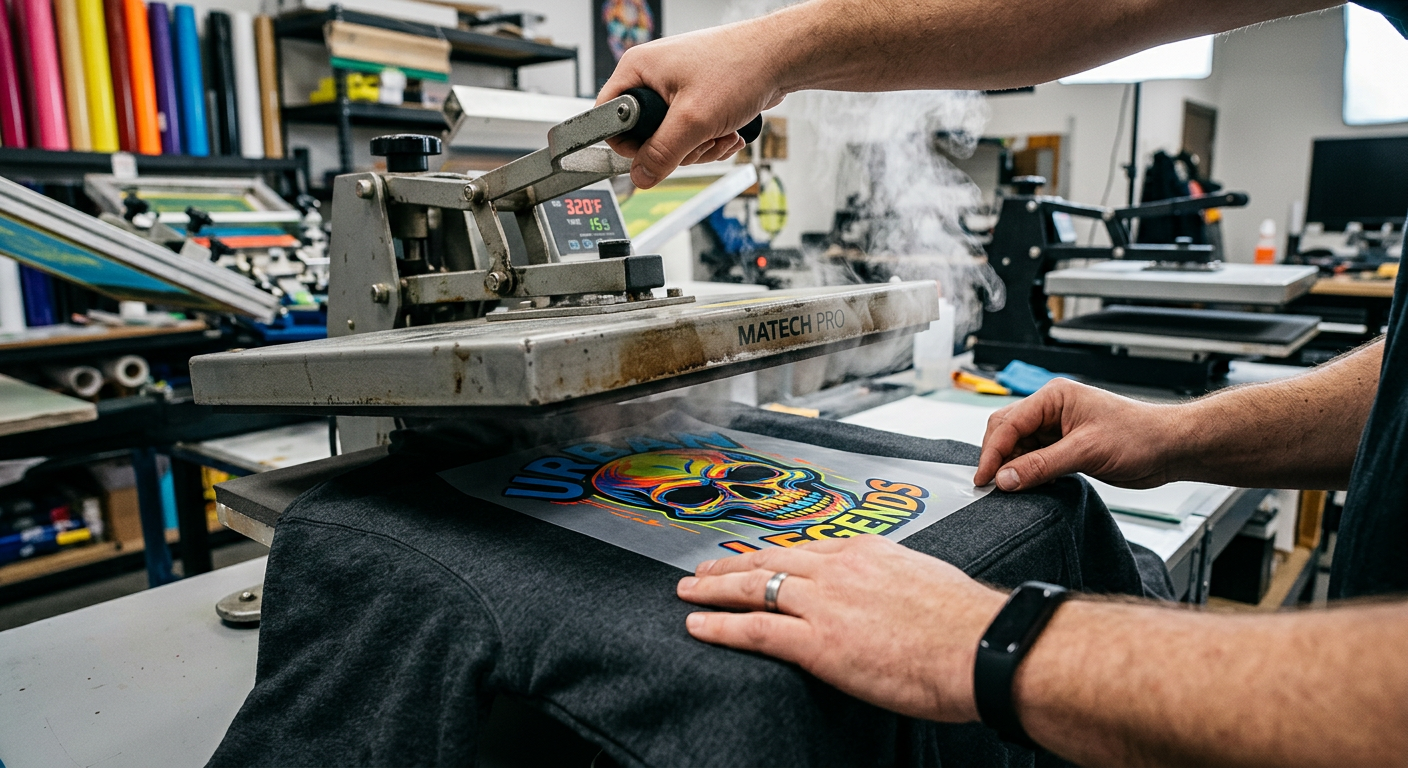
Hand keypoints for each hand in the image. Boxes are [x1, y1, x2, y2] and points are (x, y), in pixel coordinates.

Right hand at [597, 20, 786, 187]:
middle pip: (645, 137)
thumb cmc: (739, 67)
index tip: (653, 152)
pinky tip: (729, 130)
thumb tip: (640, 178)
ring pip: (672, 142)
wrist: (780, 58)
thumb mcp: (693, 119)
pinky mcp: (697, 101)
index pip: (609, 118)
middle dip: (677, 149)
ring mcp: (676, 90)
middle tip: (700, 137)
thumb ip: (662, 153)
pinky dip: (712, 140)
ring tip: (720, 131)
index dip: (628, 144)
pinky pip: (692, 136)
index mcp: (637, 70)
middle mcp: (653, 78)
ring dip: (700, 147)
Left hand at [676, 535, 1005, 721]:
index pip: (808, 549)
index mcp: (869, 552)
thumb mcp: (928, 583)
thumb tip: (896, 601)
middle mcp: (840, 568)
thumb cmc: (968, 626)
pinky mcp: (818, 641)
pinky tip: (699, 627)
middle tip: (704, 570)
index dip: (775, 555)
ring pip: (754, 588)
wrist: (981, 647)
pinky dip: (721, 626)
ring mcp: (825, 603)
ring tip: (689, 594)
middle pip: (771, 560)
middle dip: (732, 565)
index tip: (758, 559)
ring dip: (715, 591)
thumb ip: (898, 586)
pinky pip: (756, 630)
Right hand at [974, 378, 1190, 491]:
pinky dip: (1028, 473)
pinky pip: (1034, 459)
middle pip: (1006, 431)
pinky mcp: (1065, 447)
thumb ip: (1041, 465)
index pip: (1008, 423)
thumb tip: (1005, 479)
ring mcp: (1057, 428)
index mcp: (1053, 397)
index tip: (984, 478)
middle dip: (998, 458)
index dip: (992, 452)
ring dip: (1013, 468)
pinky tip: (1030, 486)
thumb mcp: (1086, 451)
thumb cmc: (1139, 436)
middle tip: (991, 486)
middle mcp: (1052, 409)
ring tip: (1011, 489)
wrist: (1170, 449)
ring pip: (1018, 447)